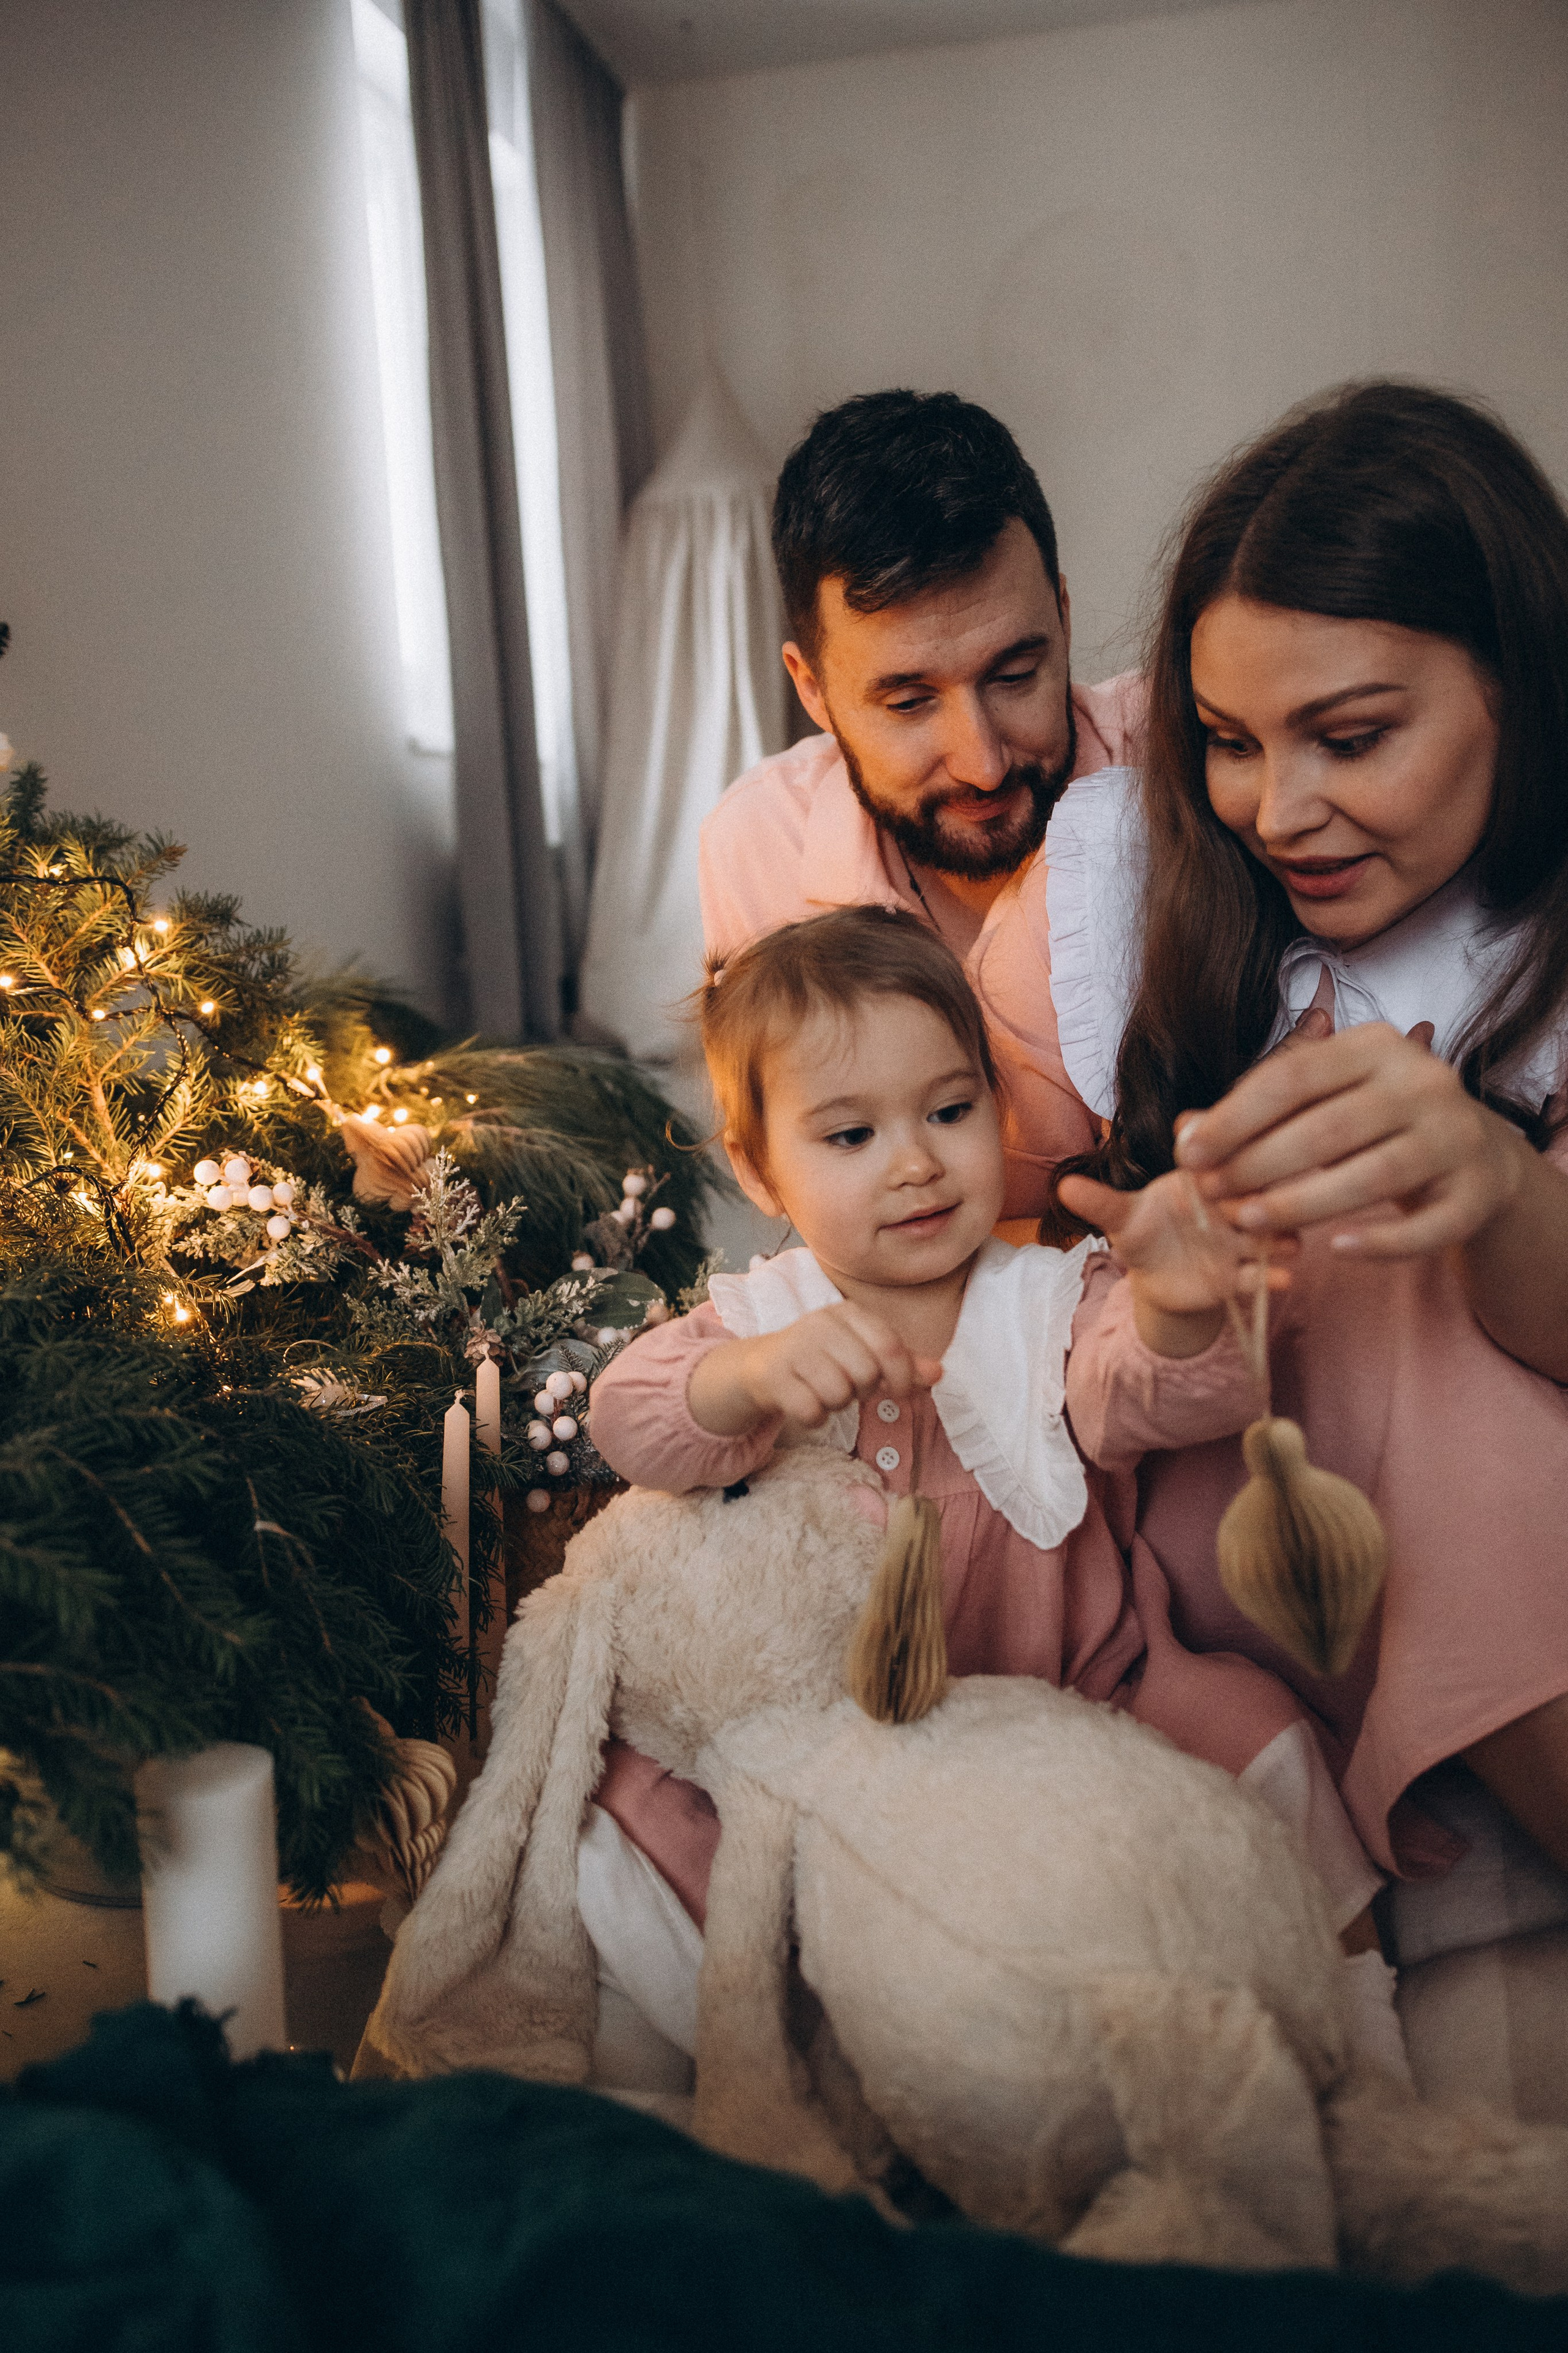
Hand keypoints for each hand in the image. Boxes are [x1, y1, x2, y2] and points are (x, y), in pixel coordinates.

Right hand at [688, 1303, 943, 1436]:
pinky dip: (813, 1417)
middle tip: (847, 1386)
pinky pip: (811, 1411)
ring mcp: (795, 1347)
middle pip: (866, 1374)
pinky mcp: (773, 1374)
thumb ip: (903, 1364)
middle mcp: (821, 1323)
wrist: (762, 1365)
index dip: (903, 1377)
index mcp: (849, 1313)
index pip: (891, 1347)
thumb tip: (939, 1374)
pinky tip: (804, 1402)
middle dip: (862, 1391)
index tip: (900, 1392)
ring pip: (838, 1394)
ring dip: (836, 1404)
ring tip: (823, 1391)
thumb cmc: (825, 1359)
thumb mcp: (865, 1353)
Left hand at [1056, 1169, 1289, 1357]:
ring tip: (1274, 1240)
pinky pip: (1264, 1273)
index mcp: (1202, 1177)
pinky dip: (1274, 1276)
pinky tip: (1279, 1279)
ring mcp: (1241, 1238)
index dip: (1226, 1160)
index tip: (1212, 1173)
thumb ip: (1099, 1203)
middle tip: (1246, 1205)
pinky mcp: (1242, 1273)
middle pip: (1258, 1191)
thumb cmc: (1142, 1234)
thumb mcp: (1121, 1218)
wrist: (1155, 1278)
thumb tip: (1063, 1187)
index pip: (1225, 1158)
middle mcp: (1230, 1202)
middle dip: (1258, 1195)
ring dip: (1279, 1234)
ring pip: (1274, 1230)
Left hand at [1174, 1020, 1531, 1259]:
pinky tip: (1335, 1249)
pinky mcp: (1476, 1193)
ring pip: (1372, 1177)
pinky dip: (1379, 1243)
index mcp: (1377, 1046)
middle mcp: (1424, 1084)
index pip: (1292, 1077)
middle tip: (1211, 1195)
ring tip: (1249, 1221)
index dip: (1233, 1118)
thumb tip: (1186, 1131)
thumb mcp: (1326, 1098)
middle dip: (1259, 1165)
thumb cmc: (1377, 1120)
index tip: (1188, 1153)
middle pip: (1327, 1129)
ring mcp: (1457, 1138)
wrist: (1474, 1151)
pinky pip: (1424, 1227)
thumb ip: (1262, 1110)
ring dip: (1302, 1204)